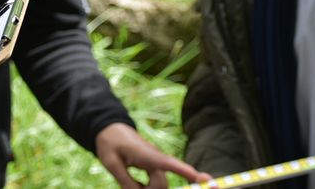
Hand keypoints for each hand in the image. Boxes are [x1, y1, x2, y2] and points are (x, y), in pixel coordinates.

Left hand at [96, 123, 212, 188]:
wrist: (110, 130)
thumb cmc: (110, 143)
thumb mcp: (111, 163)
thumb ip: (125, 180)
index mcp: (146, 154)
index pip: (169, 163)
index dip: (185, 171)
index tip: (203, 178)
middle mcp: (156, 159)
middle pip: (161, 184)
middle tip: (129, 185)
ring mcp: (156, 163)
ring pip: (159, 186)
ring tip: (128, 181)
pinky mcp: (153, 167)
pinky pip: (155, 184)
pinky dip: (145, 188)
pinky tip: (135, 184)